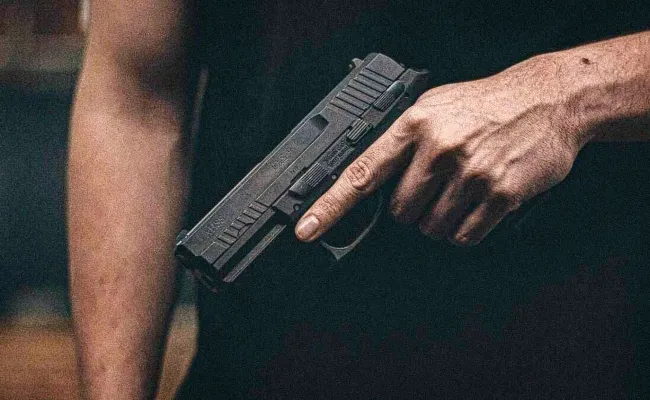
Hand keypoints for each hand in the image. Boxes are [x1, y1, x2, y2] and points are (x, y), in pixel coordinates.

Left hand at [295, 70, 585, 245]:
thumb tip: (372, 178)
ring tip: (460, 191)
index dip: (330, 206)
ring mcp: (469, 172)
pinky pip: (465, 236)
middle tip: (434, 188)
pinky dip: (465, 230)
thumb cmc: (486, 104)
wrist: (549, 98)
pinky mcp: (499, 193)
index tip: (307, 229)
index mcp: (414, 125)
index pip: (361, 173)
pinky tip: (477, 205)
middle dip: (412, 210)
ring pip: (432, 228)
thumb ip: (403, 139)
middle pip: (400, 212)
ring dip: (440, 221)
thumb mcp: (435, 106)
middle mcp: (438, 148)